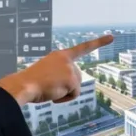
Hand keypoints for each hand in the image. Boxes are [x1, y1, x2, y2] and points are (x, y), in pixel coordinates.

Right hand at [0, 35, 114, 105]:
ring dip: (64, 93)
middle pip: (77, 78)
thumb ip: (60, 75)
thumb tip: (70, 87)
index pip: (82, 48)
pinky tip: (54, 95)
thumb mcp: (47, 73)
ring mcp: (70, 68)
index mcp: (59, 55)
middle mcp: (67, 59)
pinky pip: (75, 94)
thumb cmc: (31, 83)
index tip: (112, 37)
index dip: (98, 43)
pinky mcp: (72, 79)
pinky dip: (65, 98)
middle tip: (49, 86)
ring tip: (49, 89)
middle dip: (67, 87)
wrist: (23, 85)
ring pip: (76, 87)